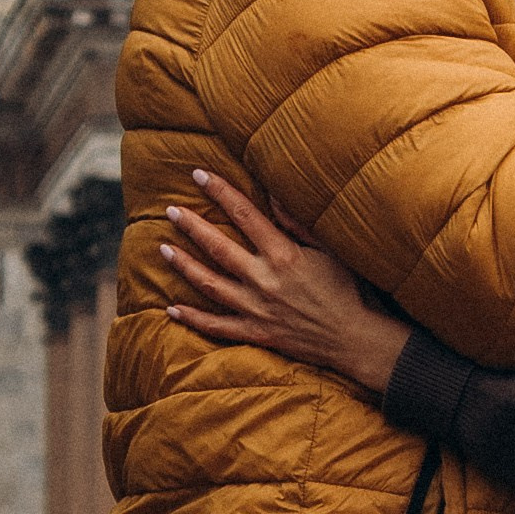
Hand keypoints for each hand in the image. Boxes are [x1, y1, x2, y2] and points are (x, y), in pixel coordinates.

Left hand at [158, 174, 409, 400]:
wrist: (352, 338)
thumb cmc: (345, 289)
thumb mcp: (328, 250)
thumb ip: (298, 222)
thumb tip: (273, 193)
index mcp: (283, 255)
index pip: (244, 215)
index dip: (220, 192)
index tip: (199, 175)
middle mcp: (264, 280)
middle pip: (218, 248)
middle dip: (191, 226)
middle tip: (170, 211)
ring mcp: (256, 308)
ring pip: (209, 284)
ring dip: (184, 266)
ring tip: (163, 250)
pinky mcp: (256, 332)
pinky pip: (216, 326)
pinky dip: (192, 318)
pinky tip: (171, 308)